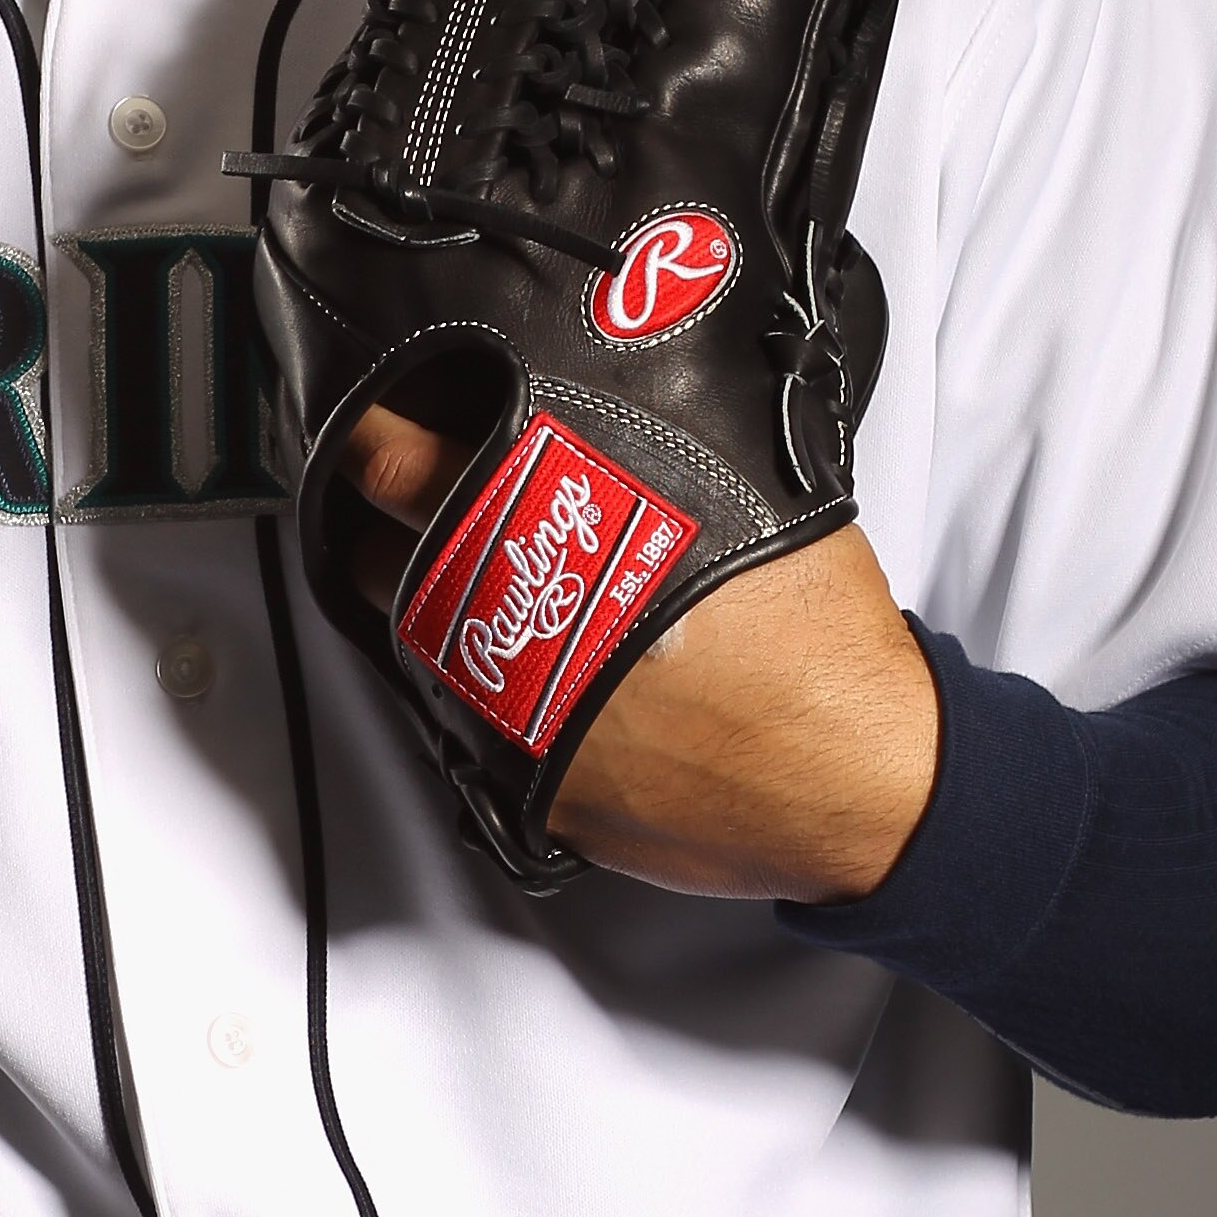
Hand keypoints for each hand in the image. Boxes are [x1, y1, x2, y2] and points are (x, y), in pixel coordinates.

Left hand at [339, 405, 939, 898]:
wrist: (854, 774)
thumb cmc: (816, 639)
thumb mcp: (746, 494)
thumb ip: (647, 457)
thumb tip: (607, 428)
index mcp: (555, 535)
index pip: (405, 469)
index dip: (370, 442)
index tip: (362, 430)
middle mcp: (510, 624)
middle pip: (381, 564)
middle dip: (382, 533)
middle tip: (404, 507)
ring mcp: (508, 713)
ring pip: (415, 647)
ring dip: (429, 613)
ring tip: (472, 587)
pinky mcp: (528, 788)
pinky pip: (472, 726)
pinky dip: (487, 694)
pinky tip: (534, 672)